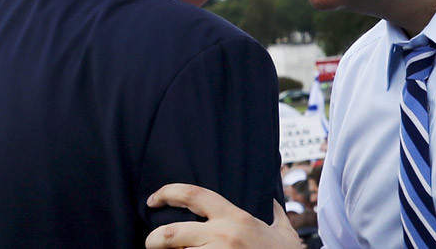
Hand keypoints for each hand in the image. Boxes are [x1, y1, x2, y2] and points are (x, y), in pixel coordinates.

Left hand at [145, 184, 303, 248]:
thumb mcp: (284, 231)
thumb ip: (274, 213)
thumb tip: (272, 200)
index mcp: (235, 218)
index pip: (193, 194)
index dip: (168, 192)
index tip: (154, 198)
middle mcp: (222, 236)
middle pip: (171, 232)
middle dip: (154, 239)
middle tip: (151, 243)